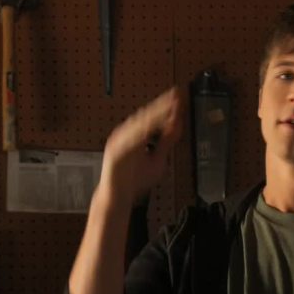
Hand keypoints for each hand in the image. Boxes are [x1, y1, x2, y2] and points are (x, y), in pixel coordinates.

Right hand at [100, 87, 183, 205]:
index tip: (179, 98)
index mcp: (136, 135)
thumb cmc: (134, 179)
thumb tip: (177, 126)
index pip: (152, 117)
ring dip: (151, 116)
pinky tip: (148, 127)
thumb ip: (166, 143)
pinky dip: (138, 134)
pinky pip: (128, 142)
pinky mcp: (115, 154)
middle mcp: (126, 135)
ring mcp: (119, 143)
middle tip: (175, 96)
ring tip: (165, 108)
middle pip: (145, 117)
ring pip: (137, 126)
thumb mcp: (157, 159)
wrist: (118, 197)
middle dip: (161, 106)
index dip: (165, 107)